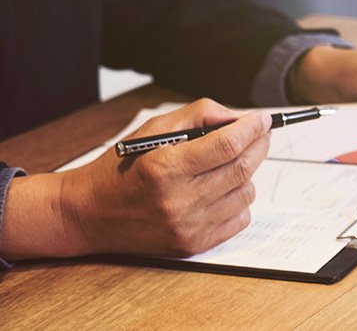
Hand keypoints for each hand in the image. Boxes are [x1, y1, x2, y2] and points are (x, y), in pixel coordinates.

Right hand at [53, 99, 271, 256]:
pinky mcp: (193, 245)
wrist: (89, 214)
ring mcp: (187, 226)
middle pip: (242, 168)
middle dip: (259, 145)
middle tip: (261, 133)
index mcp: (164, 168)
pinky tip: (222, 189)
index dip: (252, 128)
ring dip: (247, 172)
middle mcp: (177, 201)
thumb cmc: (122, 168)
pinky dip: (239, 199)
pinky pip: (239, 218)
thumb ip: (198, 115)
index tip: (263, 119)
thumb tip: (239, 117)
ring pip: (246, 192)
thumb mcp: (153, 130)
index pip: (227, 145)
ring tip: (229, 163)